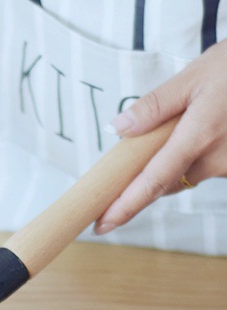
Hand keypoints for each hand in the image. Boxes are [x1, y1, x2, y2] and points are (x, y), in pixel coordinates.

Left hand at [94, 38, 226, 234]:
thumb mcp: (194, 76)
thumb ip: (155, 105)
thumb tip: (118, 128)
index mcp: (199, 136)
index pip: (153, 182)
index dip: (126, 207)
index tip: (103, 224)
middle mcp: (215, 159)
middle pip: (164, 183)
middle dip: (141, 180)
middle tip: (124, 169)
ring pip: (183, 178)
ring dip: (168, 166)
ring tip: (176, 132)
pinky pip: (201, 170)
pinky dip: (188, 159)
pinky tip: (196, 133)